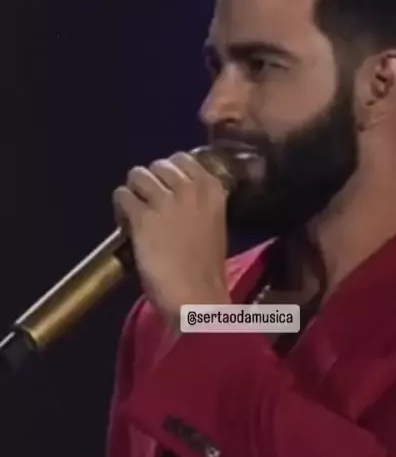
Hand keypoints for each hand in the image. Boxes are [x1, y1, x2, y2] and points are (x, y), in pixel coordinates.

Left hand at [112, 152, 230, 322]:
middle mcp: (190, 189)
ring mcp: (165, 201)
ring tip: (135, 213)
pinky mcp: (142, 217)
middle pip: (158, 165)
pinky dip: (120, 209)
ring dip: (133, 192)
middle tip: (149, 204)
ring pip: (137, 175)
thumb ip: (199, 205)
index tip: (166, 192)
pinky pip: (122, 196)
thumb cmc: (206, 271)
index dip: (169, 175)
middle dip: (150, 182)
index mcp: (212, 190)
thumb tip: (175, 194)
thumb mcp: (214, 225)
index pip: (183, 159)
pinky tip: (127, 226)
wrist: (196, 297)